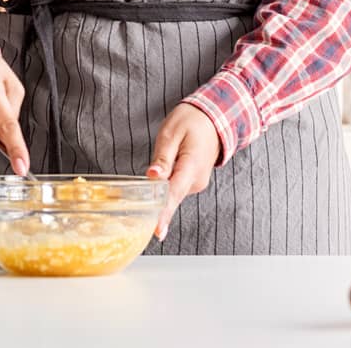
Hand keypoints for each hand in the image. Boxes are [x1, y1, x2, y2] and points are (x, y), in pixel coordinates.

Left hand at [145, 104, 220, 240]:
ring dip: (159, 189)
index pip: (174, 194)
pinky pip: (175, 188)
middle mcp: (196, 180)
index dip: (164, 213)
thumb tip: (152, 176)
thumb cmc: (192, 121)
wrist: (214, 118)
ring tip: (156, 169)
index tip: (157, 231)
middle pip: (170, 196)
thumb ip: (162, 158)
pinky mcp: (193, 182)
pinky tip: (162, 174)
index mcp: (192, 166)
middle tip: (136, 203)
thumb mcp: (171, 133)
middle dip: (154, 201)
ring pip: (171, 192)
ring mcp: (196, 183)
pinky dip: (166, 186)